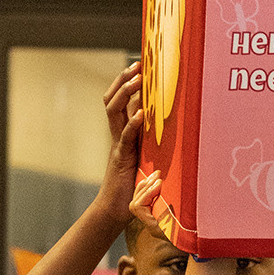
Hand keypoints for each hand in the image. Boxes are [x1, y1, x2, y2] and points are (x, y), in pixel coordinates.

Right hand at [96, 66, 144, 232]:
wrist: (115, 209)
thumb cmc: (132, 185)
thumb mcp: (142, 157)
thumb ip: (147, 141)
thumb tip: (161, 127)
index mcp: (122, 133)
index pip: (118, 101)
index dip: (125, 82)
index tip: (139, 65)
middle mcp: (117, 135)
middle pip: (112, 99)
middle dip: (123, 79)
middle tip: (137, 64)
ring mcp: (118, 145)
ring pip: (114, 110)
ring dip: (126, 93)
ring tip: (137, 79)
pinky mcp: (122, 158)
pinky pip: (125, 137)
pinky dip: (132, 124)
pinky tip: (141, 115)